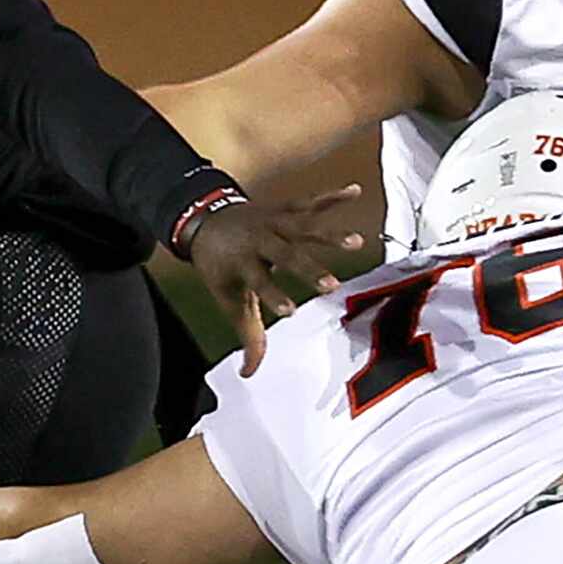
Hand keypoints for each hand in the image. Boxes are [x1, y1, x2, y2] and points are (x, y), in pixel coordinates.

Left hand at [187, 186, 366, 375]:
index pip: (258, 282)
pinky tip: (354, 191)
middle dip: (308, 269)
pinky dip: (333, 197)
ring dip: (330, 233)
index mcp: (242, 263)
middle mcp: (259, 240)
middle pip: (286, 256)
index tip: (291, 310)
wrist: (205, 218)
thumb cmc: (221, 266)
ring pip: (304, 227)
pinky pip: (311, 202)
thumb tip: (250, 372)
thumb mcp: (228, 299)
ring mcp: (274, 222)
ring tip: (356, 241)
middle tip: (331, 285)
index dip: (273, 295)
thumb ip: (246, 334)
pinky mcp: (285, 209)